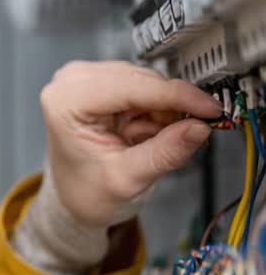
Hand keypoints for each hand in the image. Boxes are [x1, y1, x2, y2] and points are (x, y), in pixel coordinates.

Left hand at [40, 60, 221, 226]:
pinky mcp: (103, 82)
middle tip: (180, 137)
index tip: (209, 109)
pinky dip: (155, 111)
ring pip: (149, 83)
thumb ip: (164, 153)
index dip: (177, 96)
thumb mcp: (127, 179)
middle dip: (169, 109)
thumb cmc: (87, 189)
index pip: (131, 86)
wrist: (74, 196)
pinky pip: (146, 88)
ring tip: (146, 142)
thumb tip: (198, 128)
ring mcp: (87, 79)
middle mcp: (72, 82)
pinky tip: (142, 132)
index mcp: (65, 102)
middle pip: (143, 81)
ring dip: (161, 112)